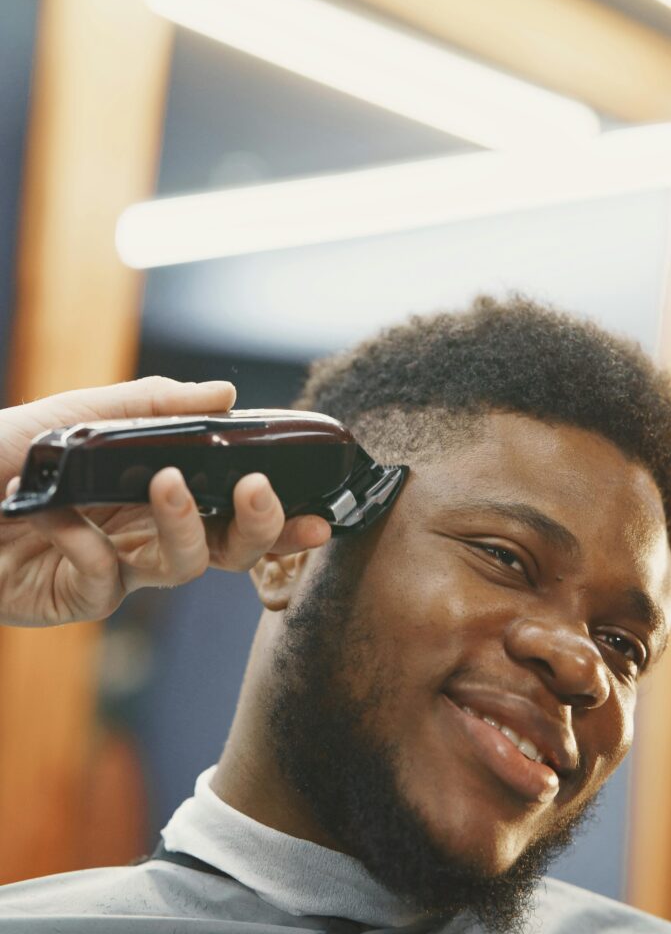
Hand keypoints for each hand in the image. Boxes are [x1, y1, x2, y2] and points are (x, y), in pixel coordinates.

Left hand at [0, 377, 330, 626]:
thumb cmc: (13, 447)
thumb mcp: (87, 412)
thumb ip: (157, 404)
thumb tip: (229, 395)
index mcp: (159, 490)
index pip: (233, 511)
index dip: (278, 519)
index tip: (319, 515)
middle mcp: (147, 532)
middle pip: (226, 549)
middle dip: (258, 529)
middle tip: (262, 495)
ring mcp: (117, 567)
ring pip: (181, 566)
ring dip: (183, 525)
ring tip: (165, 485)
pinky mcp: (79, 596)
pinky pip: (108, 582)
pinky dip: (90, 548)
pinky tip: (61, 522)